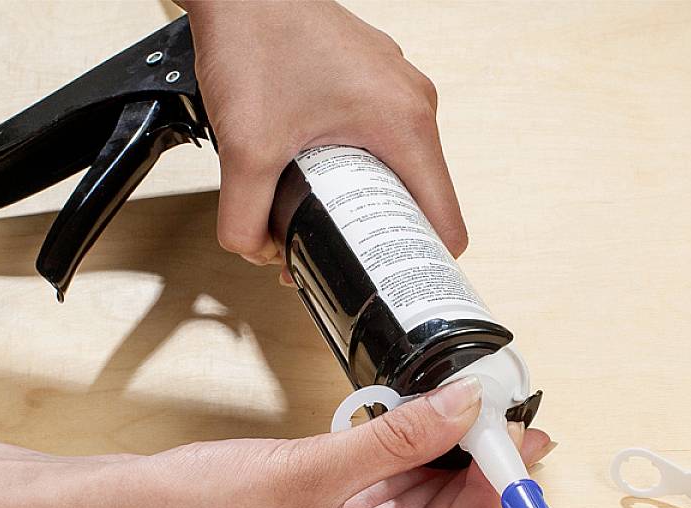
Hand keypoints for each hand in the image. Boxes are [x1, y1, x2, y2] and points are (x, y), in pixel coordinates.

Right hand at [0, 380, 550, 507]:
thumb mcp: (312, 469)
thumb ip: (397, 439)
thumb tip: (461, 410)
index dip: (488, 502)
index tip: (513, 452)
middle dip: (460, 484)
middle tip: (496, 431)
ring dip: (423, 479)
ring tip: (454, 426)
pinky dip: (384, 485)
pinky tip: (404, 443)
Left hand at [182, 0, 466, 267]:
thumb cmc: (257, 40)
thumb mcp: (245, 148)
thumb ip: (246, 220)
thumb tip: (259, 255)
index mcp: (406, 125)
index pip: (445, 224)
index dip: (422, 264)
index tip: (394, 284)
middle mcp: (414, 104)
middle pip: (420, 200)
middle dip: (378, 235)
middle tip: (337, 251)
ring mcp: (398, 88)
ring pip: (398, 168)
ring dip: (362, 198)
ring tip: (320, 208)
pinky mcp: (375, 79)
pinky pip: (381, 137)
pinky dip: (353, 163)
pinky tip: (312, 166)